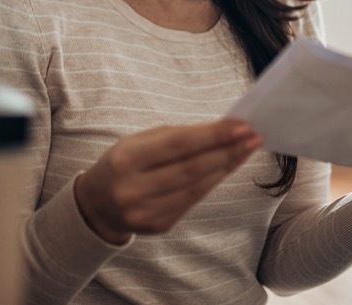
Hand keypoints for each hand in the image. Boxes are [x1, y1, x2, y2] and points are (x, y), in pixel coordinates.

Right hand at [74, 119, 263, 243]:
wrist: (98, 203)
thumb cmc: (125, 162)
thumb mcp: (140, 141)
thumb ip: (178, 136)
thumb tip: (223, 131)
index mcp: (126, 159)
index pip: (179, 145)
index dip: (213, 135)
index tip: (241, 125)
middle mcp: (133, 189)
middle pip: (192, 168)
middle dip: (227, 151)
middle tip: (253, 136)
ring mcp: (146, 212)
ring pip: (197, 187)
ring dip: (226, 166)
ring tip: (247, 150)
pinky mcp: (158, 226)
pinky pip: (193, 201)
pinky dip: (213, 182)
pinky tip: (227, 167)